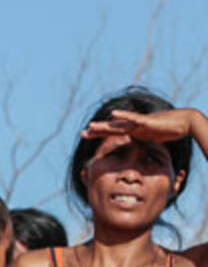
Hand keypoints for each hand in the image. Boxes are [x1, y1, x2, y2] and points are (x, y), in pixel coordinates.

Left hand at [83, 106, 202, 143]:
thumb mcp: (150, 140)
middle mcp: (133, 126)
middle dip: (97, 131)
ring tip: (91, 126)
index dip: (100, 134)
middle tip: (82, 133)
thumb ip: (141, 143)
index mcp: (133, 131)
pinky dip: (123, 116)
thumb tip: (133, 151)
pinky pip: (133, 118)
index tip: (86, 135)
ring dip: (105, 125)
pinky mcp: (147, 121)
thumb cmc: (169, 130)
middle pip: (112, 128)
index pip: (113, 133)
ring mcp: (139, 123)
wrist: (184, 123)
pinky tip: (113, 114)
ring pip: (118, 123)